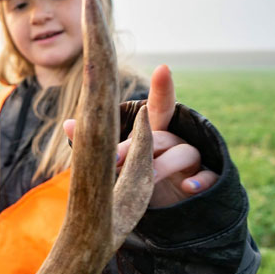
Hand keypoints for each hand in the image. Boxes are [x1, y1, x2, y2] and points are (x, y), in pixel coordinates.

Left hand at [63, 65, 218, 207]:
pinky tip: (189, 188)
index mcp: (155, 131)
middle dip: (136, 145)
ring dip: (165, 164)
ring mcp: (192, 159)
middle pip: (159, 135)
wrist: (169, 206)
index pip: (159, 107)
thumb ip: (97, 143)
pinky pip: (208, 176)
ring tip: (148, 178)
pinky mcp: (204, 179)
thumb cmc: (139, 176)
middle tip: (113, 160)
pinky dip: (201, 181)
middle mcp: (175, 140)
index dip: (162, 87)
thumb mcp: (120, 161)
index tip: (162, 67)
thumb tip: (66, 123)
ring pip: (184, 153)